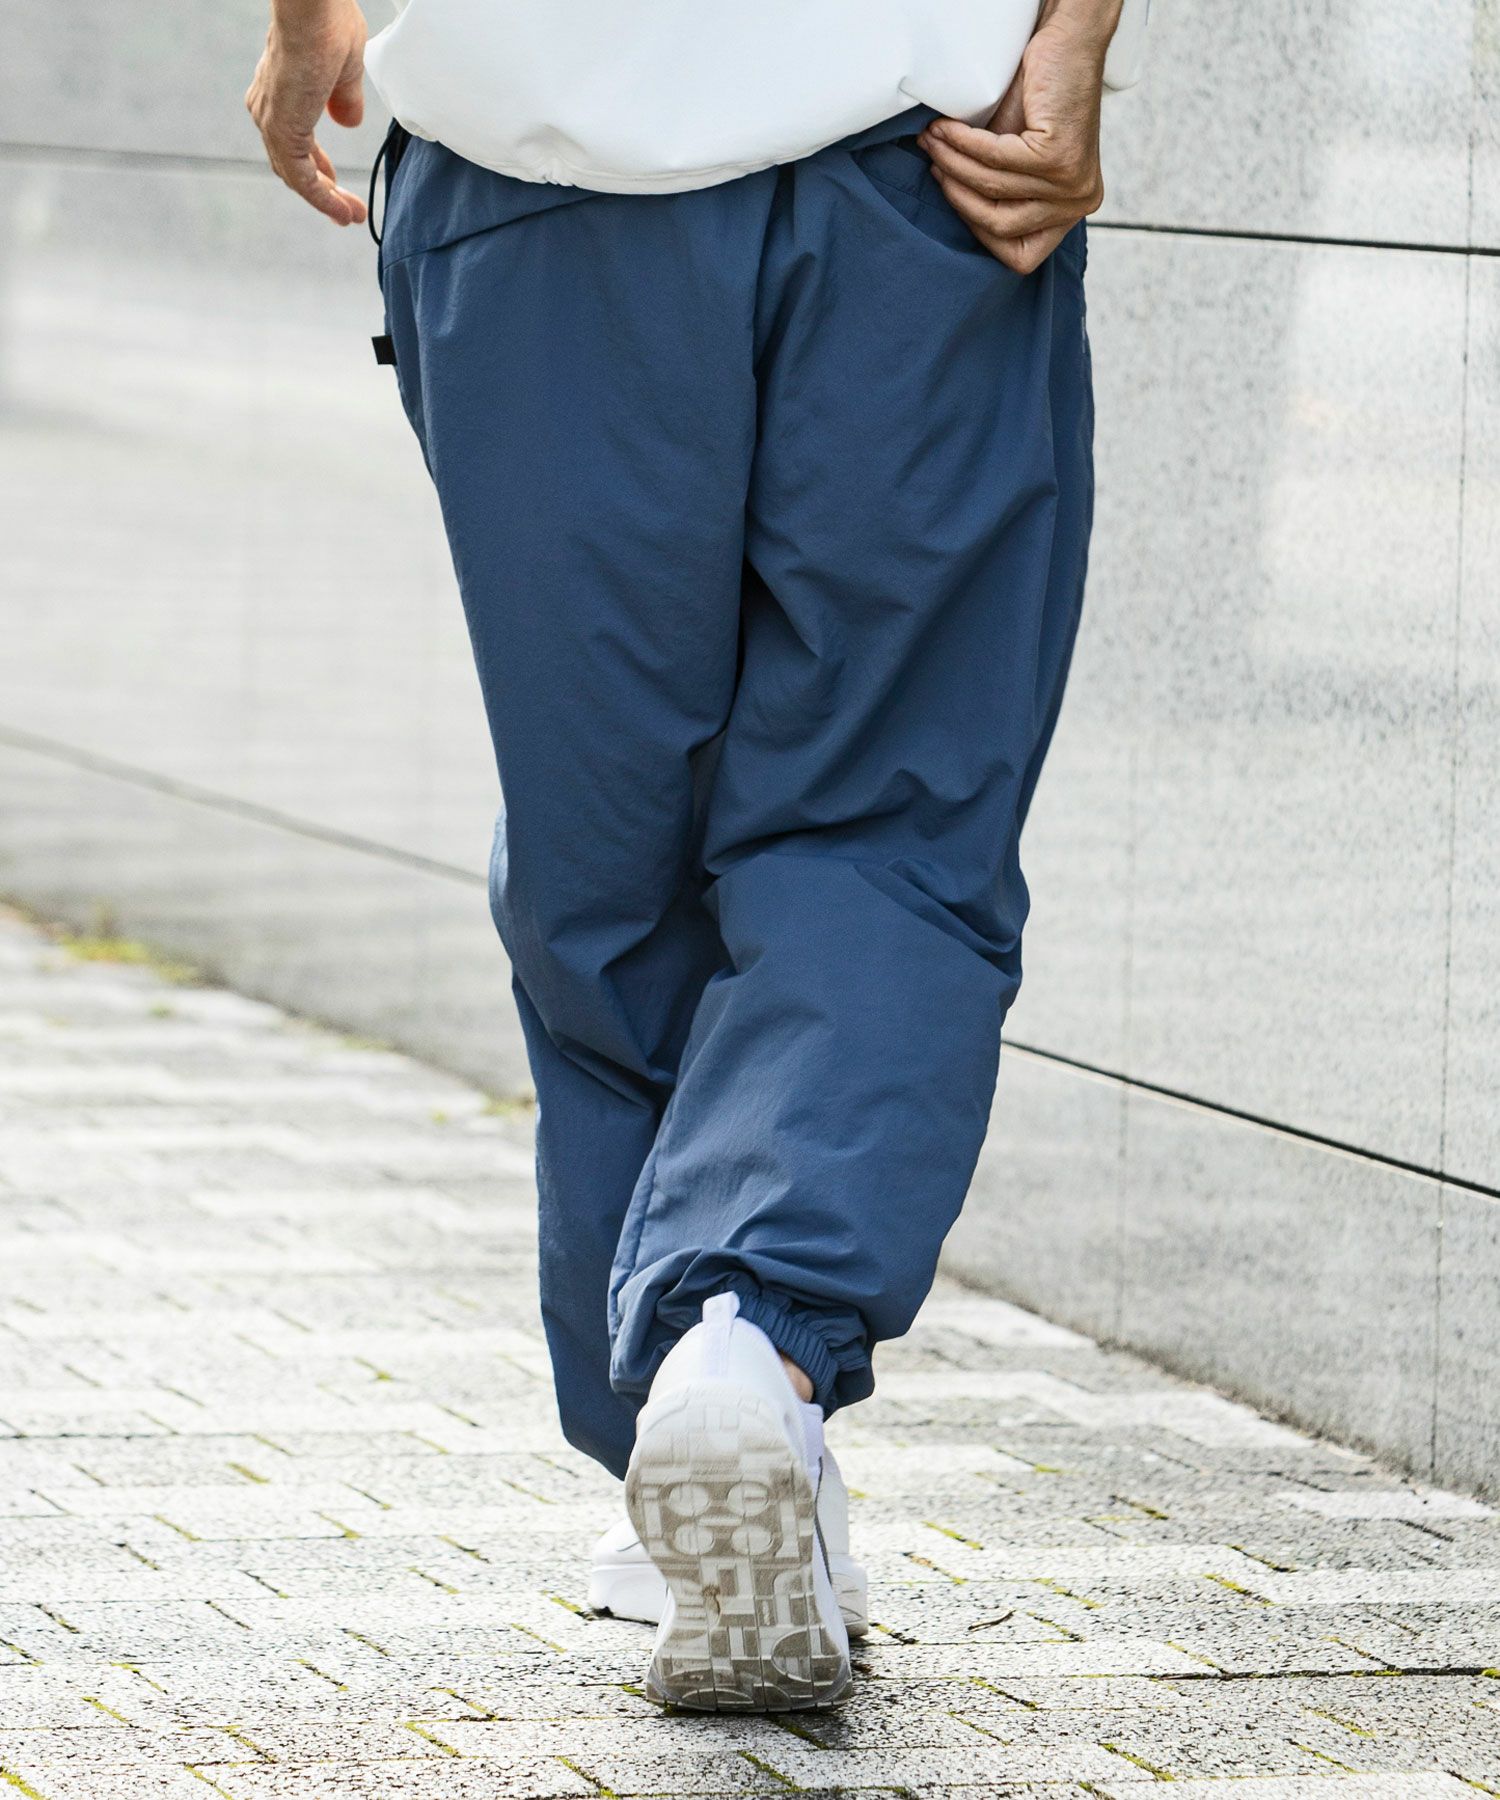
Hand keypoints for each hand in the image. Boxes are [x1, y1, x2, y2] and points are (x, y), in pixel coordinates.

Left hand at [246, 0, 368, 225]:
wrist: (314, 5)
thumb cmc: (329, 22)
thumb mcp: (345, 69)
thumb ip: (345, 98)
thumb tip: (348, 121)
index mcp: (278, 91)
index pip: (293, 142)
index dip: (317, 168)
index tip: (338, 187)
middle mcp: (267, 108)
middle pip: (291, 165)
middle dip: (322, 190)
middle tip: (347, 211)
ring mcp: (272, 121)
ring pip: (296, 176)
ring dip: (325, 201)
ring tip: (351, 217)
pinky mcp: (283, 131)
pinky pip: (302, 179)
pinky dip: (323, 199)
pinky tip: (342, 211)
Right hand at [916, 0, 1115, 273]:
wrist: (1064, 47)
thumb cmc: (1037, 101)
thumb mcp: (1014, 162)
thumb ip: (994, 193)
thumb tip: (949, 208)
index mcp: (1070, 212)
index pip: (1021, 256)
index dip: (980, 233)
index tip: (956, 197)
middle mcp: (1078, 203)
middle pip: (1001, 226)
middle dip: (959, 196)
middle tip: (935, 165)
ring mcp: (1073, 184)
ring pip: (993, 191)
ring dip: (953, 164)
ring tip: (932, 142)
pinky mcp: (1060, 158)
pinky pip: (996, 162)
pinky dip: (964, 145)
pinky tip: (946, 130)